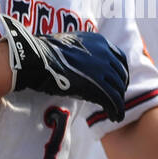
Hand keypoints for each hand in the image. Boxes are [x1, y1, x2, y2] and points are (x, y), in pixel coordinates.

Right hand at [3, 14, 128, 121]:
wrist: (34, 58)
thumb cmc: (44, 52)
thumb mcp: (71, 44)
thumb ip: (85, 52)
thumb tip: (88, 65)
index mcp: (99, 42)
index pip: (120, 59)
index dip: (122, 72)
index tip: (119, 82)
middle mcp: (104, 54)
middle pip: (121, 75)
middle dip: (120, 88)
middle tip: (117, 98)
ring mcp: (102, 69)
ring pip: (117, 89)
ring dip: (118, 102)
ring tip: (116, 112)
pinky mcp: (97, 85)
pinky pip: (113, 100)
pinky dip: (116, 110)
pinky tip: (114, 117)